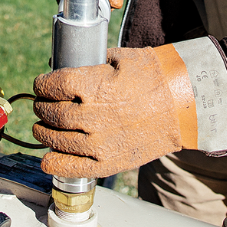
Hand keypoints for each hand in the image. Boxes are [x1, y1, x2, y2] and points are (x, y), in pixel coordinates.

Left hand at [32, 46, 197, 177]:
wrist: (184, 104)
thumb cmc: (154, 77)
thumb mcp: (118, 58)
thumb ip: (88, 64)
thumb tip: (63, 69)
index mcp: (94, 86)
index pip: (52, 86)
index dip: (42, 84)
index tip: (42, 84)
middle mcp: (93, 116)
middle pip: (51, 113)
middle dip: (42, 107)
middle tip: (43, 104)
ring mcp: (100, 143)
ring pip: (55, 139)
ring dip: (44, 131)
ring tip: (44, 126)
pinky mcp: (109, 163)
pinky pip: (72, 168)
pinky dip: (55, 163)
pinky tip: (49, 157)